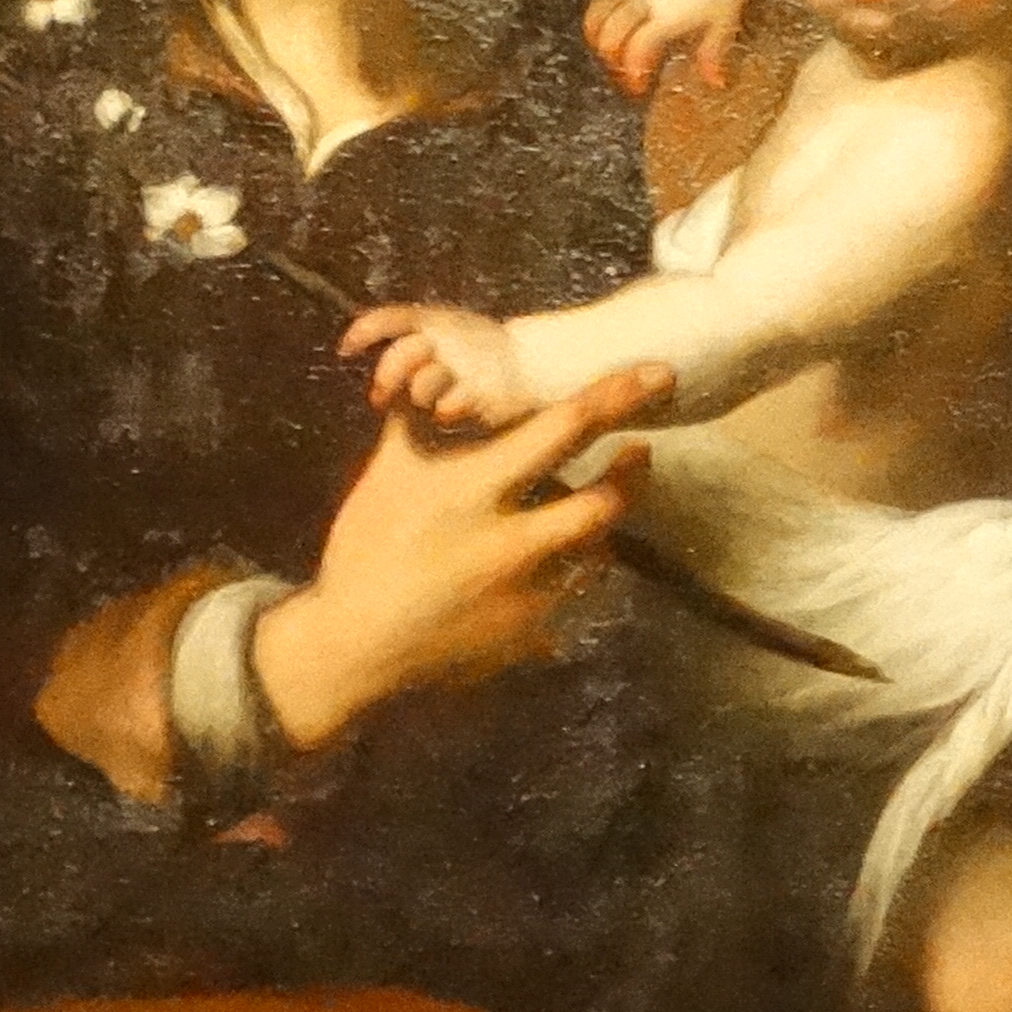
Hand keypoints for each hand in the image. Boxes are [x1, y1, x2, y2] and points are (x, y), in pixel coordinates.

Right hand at [250, 361, 668, 750]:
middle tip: (640, 449)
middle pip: (603, 501)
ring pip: (597, 550)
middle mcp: (512, 542)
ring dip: (604, 521)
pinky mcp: (532, 634)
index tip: (656, 376)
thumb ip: (415, 419)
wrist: (356, 645)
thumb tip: (425, 367)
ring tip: (604, 499)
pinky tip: (570, 557)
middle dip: (631, 471)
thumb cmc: (366, 550)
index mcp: (475, 490)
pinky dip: (578, 569)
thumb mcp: (385, 474)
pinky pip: (576, 595)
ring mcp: (528, 595)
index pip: (561, 431)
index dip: (614, 398)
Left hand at [339, 297, 534, 428]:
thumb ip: (407, 338)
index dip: (365, 331)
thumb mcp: (444, 329)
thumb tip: (352, 350)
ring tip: (427, 402)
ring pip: (422, 384)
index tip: (344, 350)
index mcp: (438, 319)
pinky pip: (448, 407)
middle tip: (378, 397)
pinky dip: (444, 411)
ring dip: (416, 395)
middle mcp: (450, 337)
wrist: (534, 360)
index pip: (393, 317)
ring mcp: (468, 364)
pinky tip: (451, 412)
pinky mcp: (485, 391)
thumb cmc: (475, 348)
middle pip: (403, 354)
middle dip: (386, 376)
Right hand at [581, 0, 766, 98]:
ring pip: (596, 13)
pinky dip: (600, 16)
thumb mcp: (725, 22)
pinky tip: (617, 28)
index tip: (639, 88)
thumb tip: (713, 82)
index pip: (635, 49)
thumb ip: (712, 53)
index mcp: (668, 14)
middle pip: (609, 34)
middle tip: (624, 73)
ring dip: (597, 38)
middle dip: (611, 60)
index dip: (632, 73)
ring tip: (611, 52)